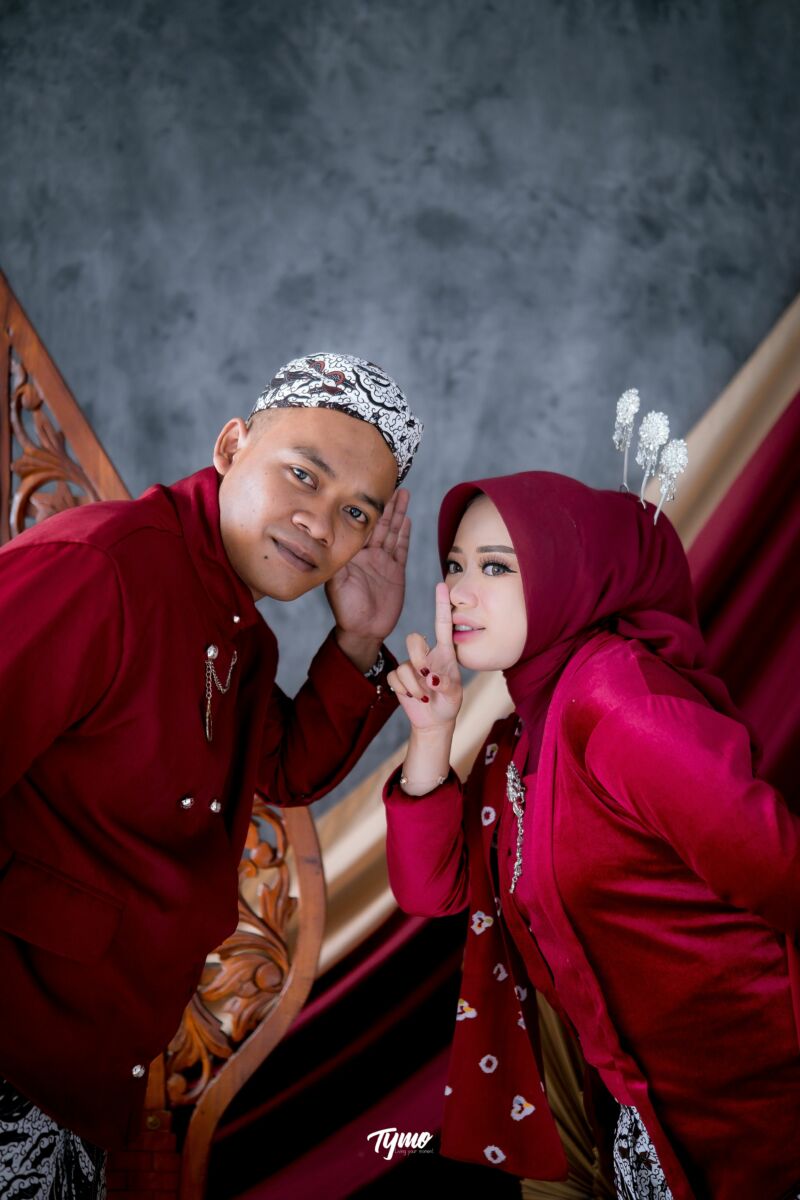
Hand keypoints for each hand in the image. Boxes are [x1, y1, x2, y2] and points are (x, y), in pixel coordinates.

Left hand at [326, 490, 410, 657]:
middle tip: (393, 482)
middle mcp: (368, 554)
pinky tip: (407, 519)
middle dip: (387, 504)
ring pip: (392, 532)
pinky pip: (401, 549)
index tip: (369, 487)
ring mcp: (383, 562)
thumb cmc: (346, 609)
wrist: (364, 630)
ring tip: (403, 493)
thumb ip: (336, 561)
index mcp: (353, 554)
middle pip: (380, 523)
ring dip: (398, 513)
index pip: (361, 525)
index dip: (366, 507)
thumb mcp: (336, 583)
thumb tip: (329, 538)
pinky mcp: (395, 571)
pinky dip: (404, 534)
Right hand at [387, 582, 462, 730]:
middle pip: (414, 639)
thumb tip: (430, 678)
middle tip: (427, 676)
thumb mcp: (455, 694)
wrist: (435, 720)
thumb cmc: (449, 702)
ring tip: (425, 697)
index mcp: (444, 652)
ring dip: (415, 685)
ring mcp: (411, 665)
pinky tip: (414, 697)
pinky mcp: (398, 678)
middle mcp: (426, 654)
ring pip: (405, 665)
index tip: (441, 584)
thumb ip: (446, 684)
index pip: (442, 624)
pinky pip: (395, 677)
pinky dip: (405, 690)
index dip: (441, 605)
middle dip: (418, 658)